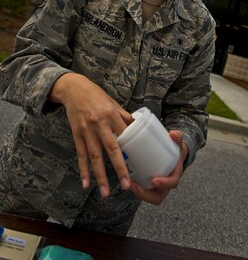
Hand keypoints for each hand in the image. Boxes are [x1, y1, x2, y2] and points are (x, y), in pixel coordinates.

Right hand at [49, 73, 132, 196]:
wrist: (73, 88)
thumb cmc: (96, 95)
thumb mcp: (112, 102)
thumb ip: (123, 117)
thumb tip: (137, 129)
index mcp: (111, 114)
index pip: (125, 135)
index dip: (132, 149)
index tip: (140, 163)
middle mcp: (99, 124)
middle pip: (111, 149)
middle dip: (119, 168)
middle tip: (126, 185)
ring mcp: (86, 130)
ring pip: (94, 157)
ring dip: (100, 176)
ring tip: (105, 192)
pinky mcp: (76, 134)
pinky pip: (81, 155)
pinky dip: (83, 171)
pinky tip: (86, 184)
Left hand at [130, 130, 187, 204]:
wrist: (174, 153)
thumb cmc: (175, 148)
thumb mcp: (177, 142)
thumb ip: (177, 136)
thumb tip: (173, 134)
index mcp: (175, 174)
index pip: (171, 183)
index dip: (163, 184)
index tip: (154, 180)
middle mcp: (166, 184)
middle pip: (158, 197)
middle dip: (146, 194)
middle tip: (134, 186)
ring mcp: (157, 186)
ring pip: (149, 196)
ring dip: (139, 193)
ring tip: (129, 183)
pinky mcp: (149, 184)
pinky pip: (144, 191)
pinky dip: (136, 189)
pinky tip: (127, 180)